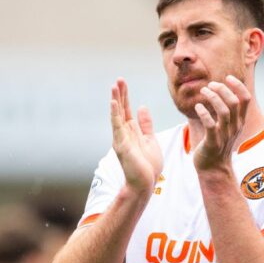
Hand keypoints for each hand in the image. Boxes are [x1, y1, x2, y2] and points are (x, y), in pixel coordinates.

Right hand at [111, 78, 162, 193]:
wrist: (145, 183)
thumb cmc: (148, 166)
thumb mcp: (150, 140)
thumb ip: (145, 125)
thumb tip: (142, 107)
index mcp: (132, 132)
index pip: (127, 110)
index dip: (125, 96)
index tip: (123, 83)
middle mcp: (124, 133)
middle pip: (121, 110)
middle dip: (120, 94)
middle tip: (119, 79)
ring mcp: (121, 139)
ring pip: (117, 115)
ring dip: (116, 100)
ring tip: (114, 86)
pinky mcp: (121, 145)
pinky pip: (117, 126)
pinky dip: (115, 114)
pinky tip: (113, 102)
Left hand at [193, 75, 250, 171]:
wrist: (213, 169)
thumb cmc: (217, 144)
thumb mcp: (226, 127)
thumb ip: (227, 111)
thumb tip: (222, 91)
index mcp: (239, 122)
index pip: (245, 99)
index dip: (238, 85)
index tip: (228, 77)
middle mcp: (234, 127)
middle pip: (234, 102)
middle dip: (222, 89)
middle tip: (210, 84)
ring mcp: (224, 135)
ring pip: (224, 112)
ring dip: (213, 98)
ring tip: (203, 91)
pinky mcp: (213, 143)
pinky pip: (210, 125)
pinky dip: (204, 113)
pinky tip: (198, 107)